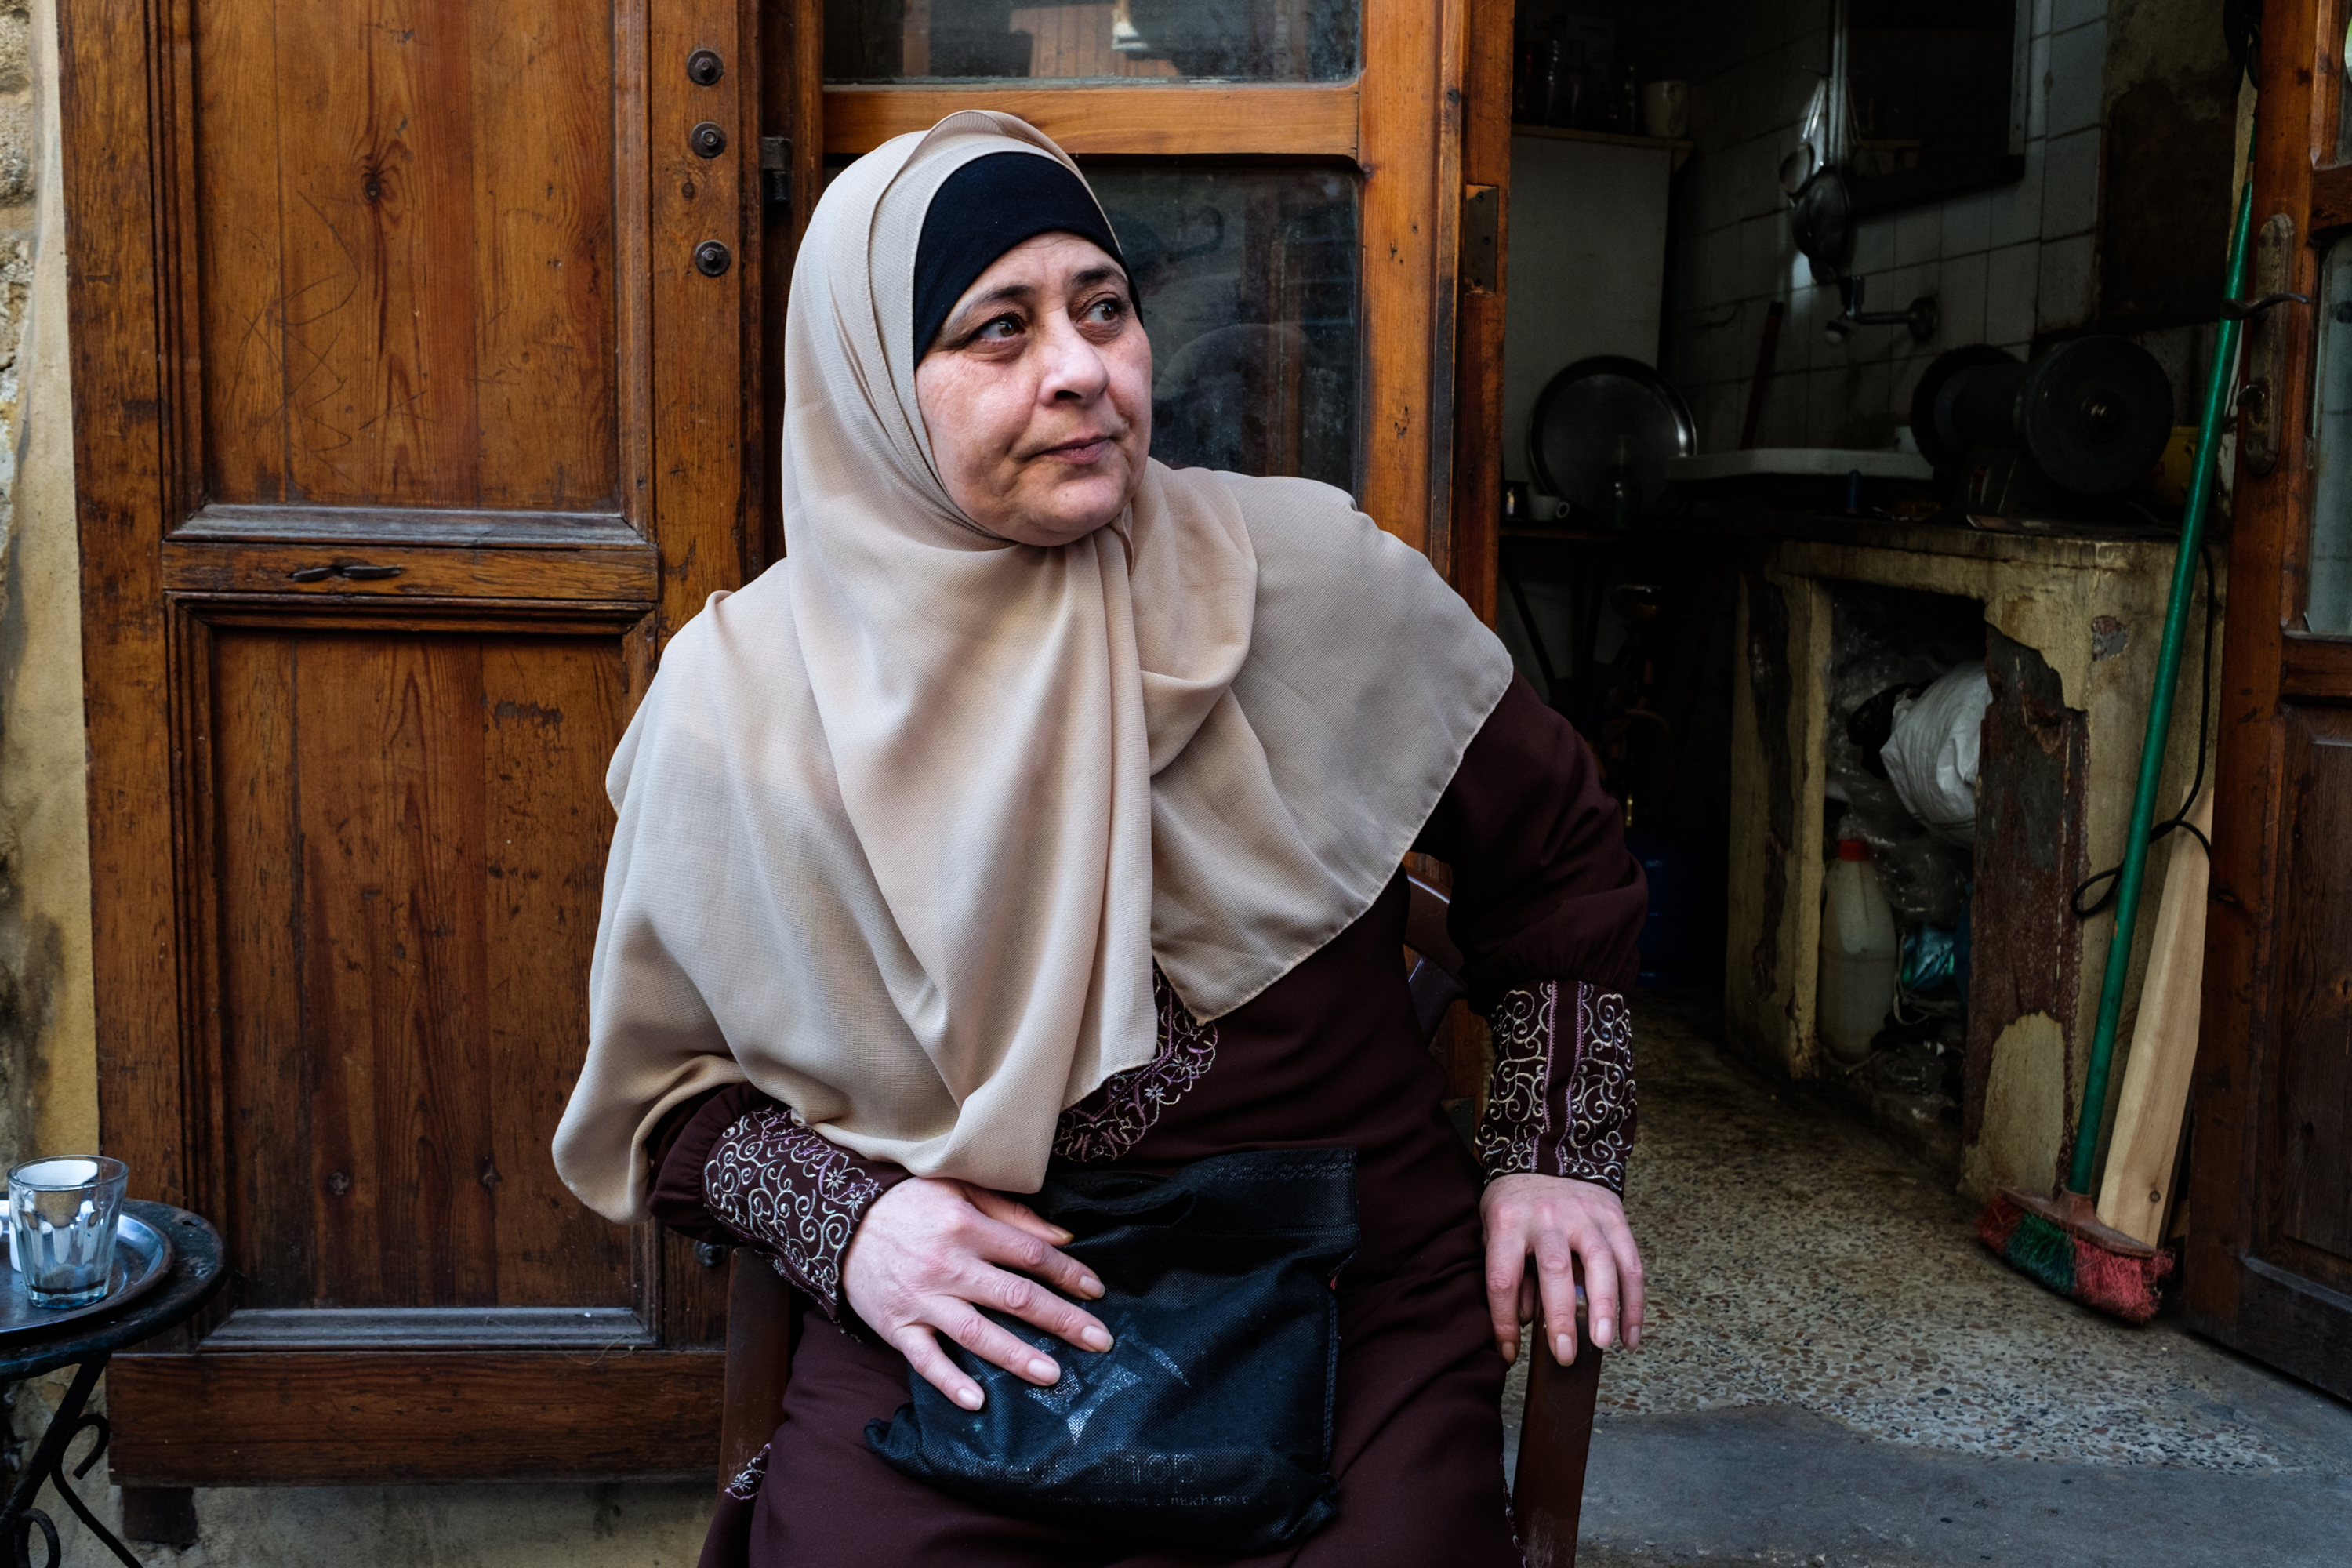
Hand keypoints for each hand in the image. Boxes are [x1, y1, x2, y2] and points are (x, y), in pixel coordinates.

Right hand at [842, 1176, 1112, 1410]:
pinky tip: (977, 1402)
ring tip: (1053, 1376)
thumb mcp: (960, 1191)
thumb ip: (1012, 1214)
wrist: (840, 1222)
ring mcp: (922, 1299)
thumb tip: (1063, 1239)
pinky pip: (925, 1360)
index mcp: (967, 1227)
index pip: (1031, 1255)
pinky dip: (949, 1382)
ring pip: (976, 1332)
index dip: (1069, 1273)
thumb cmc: (909, 1205)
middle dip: (1062, 1320)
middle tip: (1099, 1341)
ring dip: (1016, 1355)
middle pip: (1016, 1296)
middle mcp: (948, 1265)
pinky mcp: (897, 1326)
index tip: (1097, 1292)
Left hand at [1480, 1172, 1643, 1365]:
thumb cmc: (1514, 1206)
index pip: (1502, 1278)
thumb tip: (1524, 1323)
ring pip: (1601, 1262)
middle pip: (1555, 1269)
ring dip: (1605, 1308)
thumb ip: (1510, 1274)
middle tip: (1566, 1355)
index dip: (1503, 1321)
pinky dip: (1634, 1303)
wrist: (1545, 1154)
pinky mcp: (1613, 1216)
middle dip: (1562, 1317)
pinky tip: (1629, 1336)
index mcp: (1508, 1221)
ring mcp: (1583, 1214)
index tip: (1509, 1355)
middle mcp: (1546, 1216)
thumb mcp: (1494, 1231)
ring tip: (1604, 1344)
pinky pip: (1630, 1263)